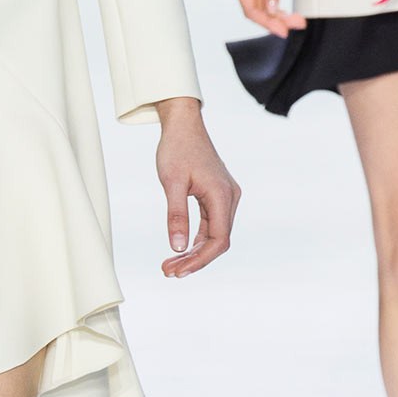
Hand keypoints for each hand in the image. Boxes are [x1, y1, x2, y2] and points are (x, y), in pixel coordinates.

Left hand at [155, 99, 239, 278]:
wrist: (183, 124)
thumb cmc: (176, 149)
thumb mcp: (171, 182)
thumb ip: (175, 216)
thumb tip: (177, 248)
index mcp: (221, 195)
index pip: (218, 240)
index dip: (199, 260)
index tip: (177, 271)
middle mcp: (229, 197)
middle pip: (218, 241)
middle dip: (194, 259)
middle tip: (168, 272)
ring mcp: (225, 196)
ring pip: (214, 234)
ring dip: (194, 251)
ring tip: (171, 265)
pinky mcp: (218, 195)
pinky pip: (211, 224)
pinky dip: (196, 238)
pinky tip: (181, 249)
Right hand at [224, 0, 305, 37]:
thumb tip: (274, 10)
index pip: (251, 9)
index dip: (267, 23)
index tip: (283, 31)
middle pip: (255, 9)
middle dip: (276, 19)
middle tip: (297, 24)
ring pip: (257, 4)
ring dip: (275, 13)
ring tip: (295, 19)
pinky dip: (271, 3)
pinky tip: (283, 11)